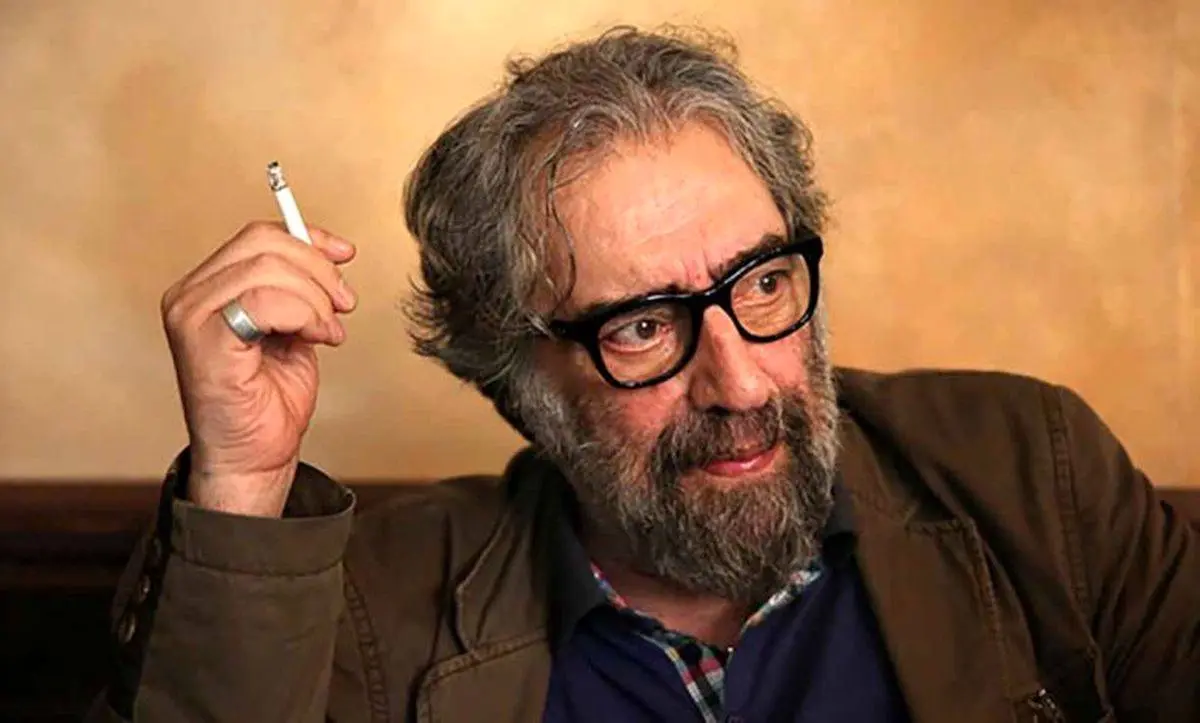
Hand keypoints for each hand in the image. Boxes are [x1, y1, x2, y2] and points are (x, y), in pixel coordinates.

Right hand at [160, 221, 356, 515]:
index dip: (309, 240)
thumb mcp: (291, 329)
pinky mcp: (204, 342)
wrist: (253, 458)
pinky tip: (317, 339)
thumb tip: (331, 251)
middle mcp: (190, 297)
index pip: (258, 237)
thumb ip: (297, 289)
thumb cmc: (267, 401)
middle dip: (318, 271)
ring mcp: (191, 317)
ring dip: (315, 298)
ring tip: (328, 331)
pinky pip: (263, 302)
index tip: (345, 256)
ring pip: (267, 270)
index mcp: (206, 288)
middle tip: (344, 305)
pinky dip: (304, 315)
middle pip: (264, 245)